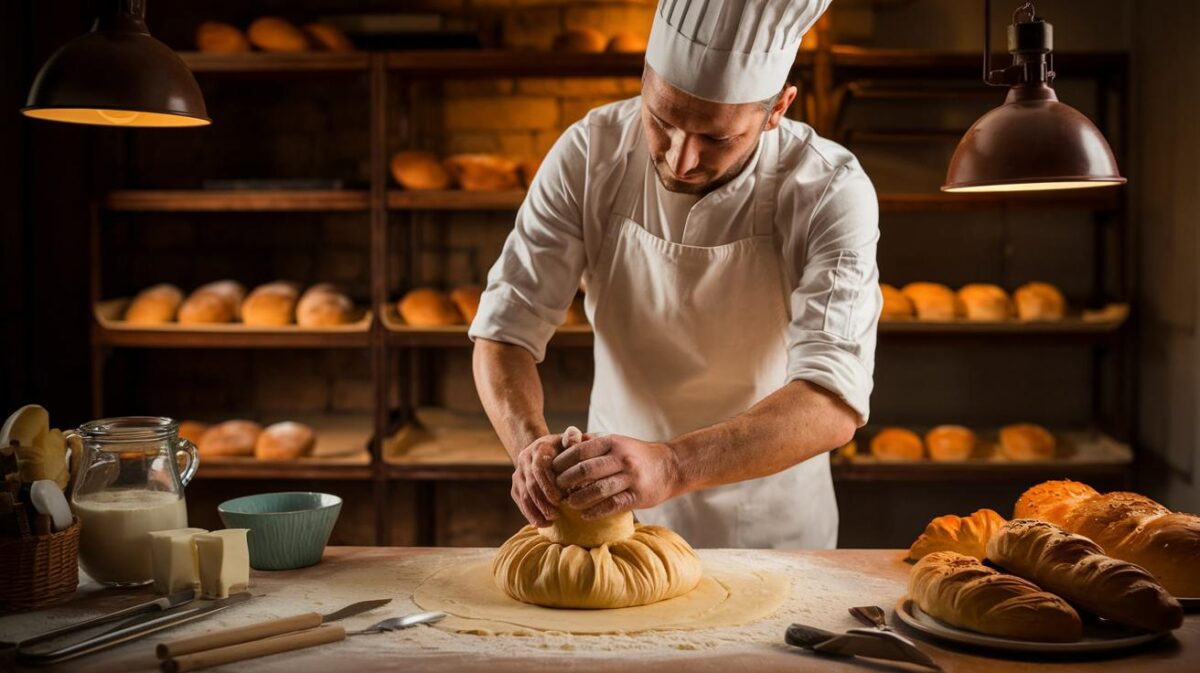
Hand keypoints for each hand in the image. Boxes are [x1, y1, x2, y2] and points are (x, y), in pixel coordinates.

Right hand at [510, 433, 565, 527]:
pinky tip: (541, 524)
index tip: (560, 499)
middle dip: (543, 502)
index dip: (548, 485)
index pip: (539, 468)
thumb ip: (574, 437)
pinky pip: (520, 502)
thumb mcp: (569, 440)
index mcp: (539, 448)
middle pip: (530, 485)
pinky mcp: (515, 487)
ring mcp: (518, 474)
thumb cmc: (563, 448)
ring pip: (523, 495)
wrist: (543, 450)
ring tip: (550, 522)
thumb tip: (573, 440)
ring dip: (536, 511)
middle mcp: (525, 460)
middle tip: (556, 515)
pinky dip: (529, 514)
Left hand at [552, 434, 681, 519]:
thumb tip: (564, 443)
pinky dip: (596, 511)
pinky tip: (584, 515)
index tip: (551, 471)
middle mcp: (621, 458)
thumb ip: (592, 443)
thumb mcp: (616, 442)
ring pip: (598, 490)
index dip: (562, 462)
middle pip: (586, 470)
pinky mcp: (638, 495)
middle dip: (566, 481)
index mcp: (613, 442)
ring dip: (579, 499)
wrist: (670, 466)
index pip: (580, 451)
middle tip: (555, 490)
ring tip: (568, 503)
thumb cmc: (636, 454)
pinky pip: (612, 505)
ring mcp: (631, 477)